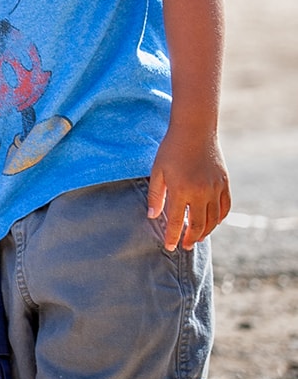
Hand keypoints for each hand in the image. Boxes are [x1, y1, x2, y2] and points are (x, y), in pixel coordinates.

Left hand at [146, 127, 230, 250]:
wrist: (195, 131)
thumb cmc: (171, 149)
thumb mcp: (157, 170)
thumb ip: (156, 195)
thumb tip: (153, 216)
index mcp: (181, 190)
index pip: (176, 222)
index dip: (172, 237)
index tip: (169, 247)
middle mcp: (200, 193)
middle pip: (197, 225)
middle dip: (191, 238)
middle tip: (186, 247)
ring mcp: (215, 189)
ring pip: (213, 219)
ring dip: (205, 231)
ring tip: (198, 238)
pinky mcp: (225, 184)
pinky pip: (225, 207)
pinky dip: (219, 218)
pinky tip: (212, 222)